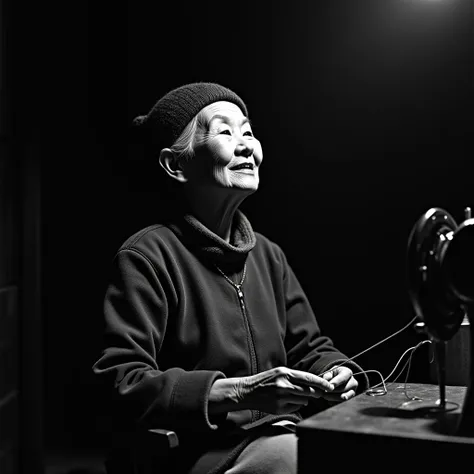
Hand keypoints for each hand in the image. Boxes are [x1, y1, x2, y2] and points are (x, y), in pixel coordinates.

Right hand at [209, 367, 334, 415]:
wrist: (247, 391)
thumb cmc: (265, 381)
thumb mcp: (279, 373)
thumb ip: (294, 378)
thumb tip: (312, 385)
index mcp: (285, 373)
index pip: (308, 378)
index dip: (321, 383)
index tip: (330, 386)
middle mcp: (284, 385)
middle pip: (309, 391)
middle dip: (316, 393)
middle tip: (320, 393)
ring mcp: (281, 398)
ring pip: (303, 400)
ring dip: (305, 399)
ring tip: (296, 396)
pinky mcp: (278, 408)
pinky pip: (295, 408)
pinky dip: (296, 405)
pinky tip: (287, 402)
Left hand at [320, 366, 357, 402]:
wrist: (338, 379)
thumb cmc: (334, 374)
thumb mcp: (330, 371)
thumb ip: (327, 375)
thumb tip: (325, 381)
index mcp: (348, 372)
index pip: (343, 378)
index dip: (335, 383)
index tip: (328, 387)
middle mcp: (353, 382)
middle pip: (343, 389)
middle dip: (332, 391)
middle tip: (323, 392)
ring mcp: (353, 391)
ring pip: (344, 397)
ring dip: (333, 397)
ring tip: (324, 396)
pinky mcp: (350, 398)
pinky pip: (342, 402)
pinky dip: (335, 401)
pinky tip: (328, 399)